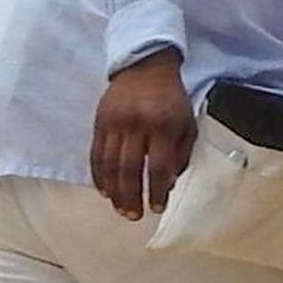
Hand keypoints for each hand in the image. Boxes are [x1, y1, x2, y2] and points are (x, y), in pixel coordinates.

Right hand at [90, 49, 195, 218]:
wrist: (145, 66)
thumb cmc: (171, 99)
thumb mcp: (187, 122)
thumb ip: (181, 154)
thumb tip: (169, 184)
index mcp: (163, 124)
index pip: (159, 166)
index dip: (158, 191)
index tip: (157, 208)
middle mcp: (136, 124)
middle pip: (130, 170)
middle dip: (132, 197)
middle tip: (134, 216)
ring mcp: (114, 123)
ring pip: (109, 166)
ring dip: (114, 192)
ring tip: (120, 209)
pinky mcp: (99, 122)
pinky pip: (95, 155)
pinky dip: (98, 177)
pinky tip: (104, 191)